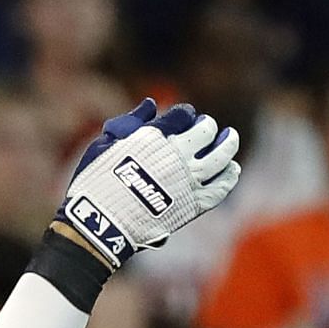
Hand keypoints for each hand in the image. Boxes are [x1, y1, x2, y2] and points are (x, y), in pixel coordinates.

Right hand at [58, 99, 240, 268]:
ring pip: (221, 156)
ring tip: (229, 139)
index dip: (185, 115)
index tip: (185, 119)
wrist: (100, 223)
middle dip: (208, 126)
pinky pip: (221, 187)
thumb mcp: (104, 145)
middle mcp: (177, 155)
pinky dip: (229, 176)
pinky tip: (232, 169)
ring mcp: (189, 180)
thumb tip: (151, 104)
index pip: (183, 115)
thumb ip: (130, 122)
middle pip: (206, 131)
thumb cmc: (96, 183)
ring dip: (228, 144)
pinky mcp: (194, 204)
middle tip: (209, 128)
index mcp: (155, 136)